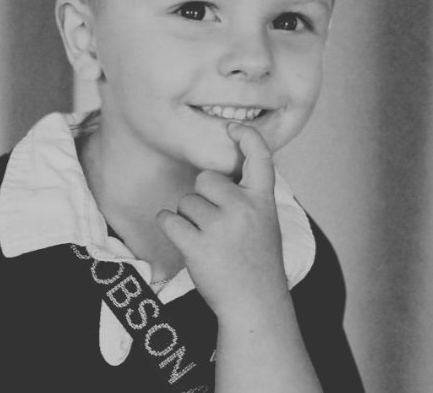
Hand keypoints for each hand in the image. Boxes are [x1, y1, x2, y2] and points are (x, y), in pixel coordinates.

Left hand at [156, 122, 288, 320]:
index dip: (247, 137)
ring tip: (208, 242)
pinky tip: (185, 242)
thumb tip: (217, 174)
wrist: (255, 305)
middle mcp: (243, 208)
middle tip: (216, 226)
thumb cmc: (256, 263)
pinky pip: (167, 219)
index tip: (233, 127)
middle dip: (202, 198)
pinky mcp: (197, 245)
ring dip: (188, 219)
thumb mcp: (265, 223)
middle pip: (205, 179)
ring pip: (185, 202)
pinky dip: (169, 227)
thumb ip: (248, 198)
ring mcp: (220, 226)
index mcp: (263, 201)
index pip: (260, 157)